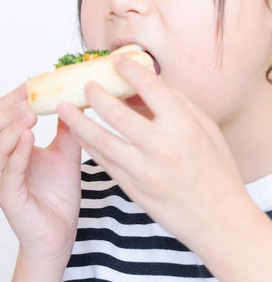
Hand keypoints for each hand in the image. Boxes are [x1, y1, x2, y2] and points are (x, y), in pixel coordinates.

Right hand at [0, 85, 80, 264]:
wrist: (59, 235)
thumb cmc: (56, 197)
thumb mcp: (65, 153)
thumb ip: (66, 128)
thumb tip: (74, 100)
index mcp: (5, 148)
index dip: (13, 97)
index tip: (33, 84)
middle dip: (7, 108)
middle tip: (31, 99)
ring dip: (11, 126)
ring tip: (31, 114)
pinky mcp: (7, 196)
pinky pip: (7, 170)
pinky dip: (17, 151)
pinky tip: (29, 138)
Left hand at [58, 56, 246, 253]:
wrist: (219, 221)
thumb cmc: (215, 171)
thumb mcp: (205, 129)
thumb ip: (175, 103)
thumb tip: (143, 83)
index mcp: (184, 127)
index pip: (150, 88)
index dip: (128, 70)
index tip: (115, 61)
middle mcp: (161, 147)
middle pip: (115, 112)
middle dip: (94, 94)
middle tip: (85, 84)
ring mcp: (143, 170)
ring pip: (100, 139)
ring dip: (77, 120)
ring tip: (62, 106)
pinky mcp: (131, 187)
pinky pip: (102, 160)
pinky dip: (86, 144)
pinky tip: (76, 131)